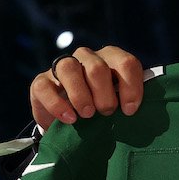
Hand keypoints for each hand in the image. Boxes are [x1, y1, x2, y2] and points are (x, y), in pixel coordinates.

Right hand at [29, 46, 145, 130]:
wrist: (71, 121)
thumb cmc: (103, 110)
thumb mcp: (120, 104)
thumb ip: (130, 102)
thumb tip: (137, 112)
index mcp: (112, 59)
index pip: (126, 63)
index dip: (131, 87)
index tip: (129, 110)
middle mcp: (88, 58)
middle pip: (97, 67)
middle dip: (105, 95)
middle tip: (106, 112)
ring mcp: (63, 67)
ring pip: (69, 68)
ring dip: (81, 95)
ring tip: (88, 115)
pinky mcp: (42, 82)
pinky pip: (45, 86)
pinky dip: (57, 104)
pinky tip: (69, 119)